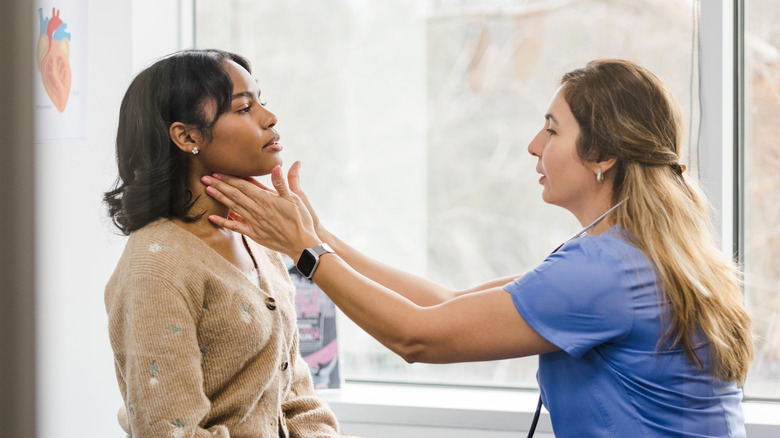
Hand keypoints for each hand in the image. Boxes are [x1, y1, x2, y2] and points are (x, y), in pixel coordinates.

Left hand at [201, 166, 320, 259]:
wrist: (301, 243)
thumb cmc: (301, 220)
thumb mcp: (296, 198)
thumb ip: (283, 183)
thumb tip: (276, 167)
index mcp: (267, 199)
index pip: (244, 186)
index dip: (230, 178)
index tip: (218, 172)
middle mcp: (257, 210)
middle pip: (235, 195)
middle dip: (219, 185)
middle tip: (205, 178)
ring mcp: (254, 223)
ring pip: (233, 207)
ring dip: (219, 198)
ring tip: (207, 190)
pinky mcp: (254, 234)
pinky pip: (235, 227)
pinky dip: (223, 222)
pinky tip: (211, 218)